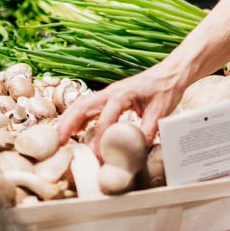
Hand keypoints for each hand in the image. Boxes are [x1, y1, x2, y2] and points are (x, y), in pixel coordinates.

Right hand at [56, 61, 187, 150]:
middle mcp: (111, 92)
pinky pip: (89, 105)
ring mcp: (109, 93)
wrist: (171, 74)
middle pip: (82, 107)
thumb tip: (136, 152)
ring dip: (68, 119)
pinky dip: (78, 116)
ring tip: (58, 137)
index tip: (97, 156)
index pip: (105, 119)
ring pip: (82, 105)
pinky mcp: (110, 96)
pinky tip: (73, 129)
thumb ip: (147, 131)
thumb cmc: (165, 90)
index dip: (99, 139)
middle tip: (58, 142)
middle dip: (68, 124)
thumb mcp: (160, 113)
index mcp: (122, 95)